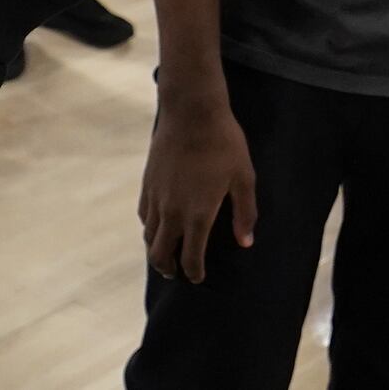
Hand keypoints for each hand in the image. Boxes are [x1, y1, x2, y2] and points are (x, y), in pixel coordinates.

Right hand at [140, 100, 256, 282]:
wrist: (192, 112)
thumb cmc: (223, 143)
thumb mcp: (244, 178)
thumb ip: (245, 213)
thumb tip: (245, 242)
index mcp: (198, 215)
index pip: (190, 257)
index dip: (194, 272)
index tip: (198, 278)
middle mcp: (172, 212)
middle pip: (160, 254)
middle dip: (168, 269)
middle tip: (177, 273)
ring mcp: (156, 197)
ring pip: (149, 236)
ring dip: (156, 249)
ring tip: (165, 253)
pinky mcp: (147, 182)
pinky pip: (144, 214)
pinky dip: (149, 226)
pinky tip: (158, 224)